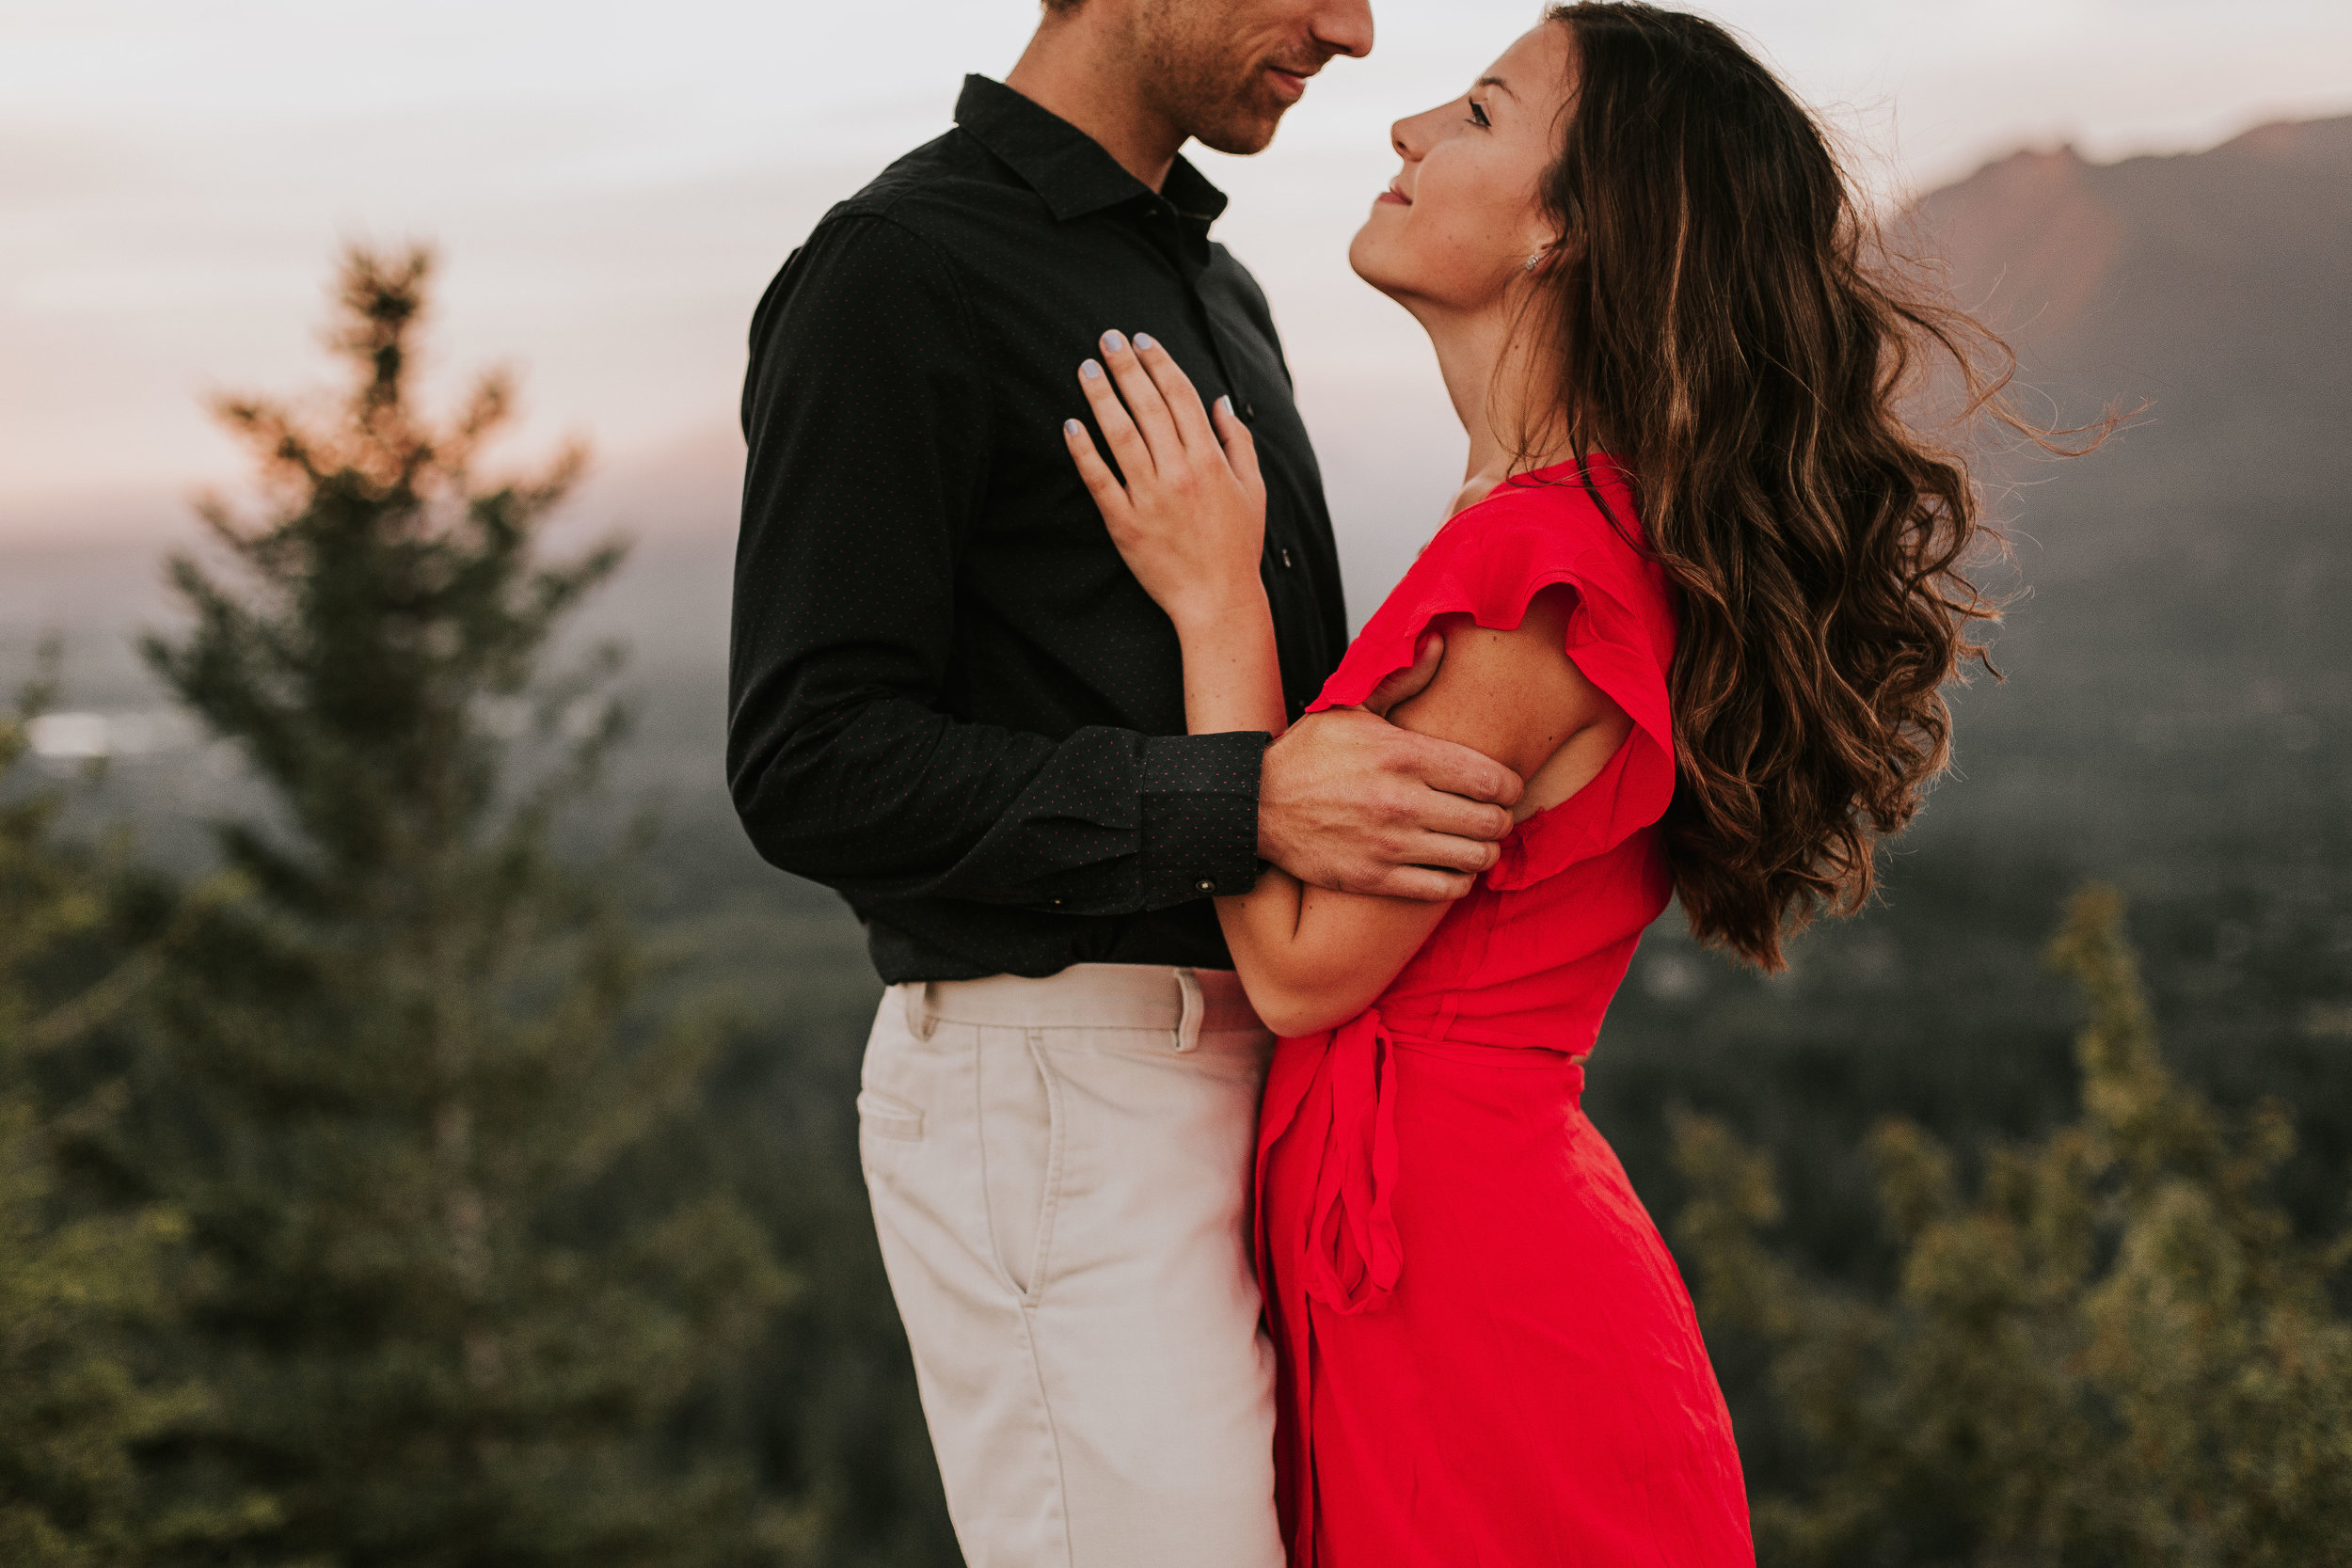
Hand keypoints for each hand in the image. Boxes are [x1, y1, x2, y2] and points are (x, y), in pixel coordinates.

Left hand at [1063, 330, 1266, 632]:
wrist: (1218, 599)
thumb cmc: (1237, 545)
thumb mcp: (1254, 490)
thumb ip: (1237, 441)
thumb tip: (1220, 401)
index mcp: (1210, 460)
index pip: (1180, 396)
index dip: (1159, 362)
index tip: (1141, 339)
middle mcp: (1179, 472)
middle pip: (1147, 406)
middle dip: (1126, 366)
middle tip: (1106, 338)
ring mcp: (1150, 497)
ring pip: (1120, 434)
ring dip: (1101, 396)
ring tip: (1087, 368)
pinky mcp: (1124, 523)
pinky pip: (1098, 479)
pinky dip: (1083, 450)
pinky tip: (1070, 424)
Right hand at [1258, 703, 1523, 901]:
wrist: (1256, 805)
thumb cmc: (1307, 756)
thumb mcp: (1352, 708)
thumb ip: (1403, 679)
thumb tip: (1440, 642)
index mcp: (1403, 755)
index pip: (1490, 778)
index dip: (1511, 786)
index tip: (1507, 788)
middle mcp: (1403, 801)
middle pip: (1490, 820)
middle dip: (1502, 819)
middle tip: (1495, 817)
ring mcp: (1390, 844)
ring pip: (1474, 857)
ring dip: (1485, 852)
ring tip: (1477, 843)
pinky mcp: (1376, 879)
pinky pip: (1444, 889)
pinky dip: (1460, 881)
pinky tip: (1454, 869)